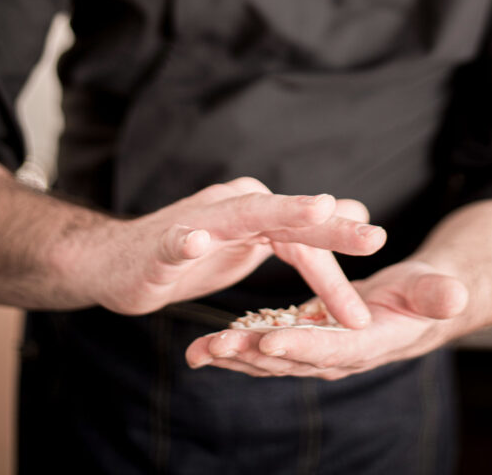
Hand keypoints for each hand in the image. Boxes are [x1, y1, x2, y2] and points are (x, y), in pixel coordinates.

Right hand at [68, 177, 385, 325]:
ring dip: (281, 211)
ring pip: (245, 215)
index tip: (373, 284)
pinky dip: (188, 240)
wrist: (115, 261)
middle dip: (332, 226)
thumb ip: (299, 232)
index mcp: (256, 213)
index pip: (305, 236)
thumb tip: (353, 209)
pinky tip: (198, 242)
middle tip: (376, 237)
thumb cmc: (189, 254)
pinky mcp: (162, 245)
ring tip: (317, 210)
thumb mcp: (251, 243)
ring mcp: (198, 222)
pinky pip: (178, 240)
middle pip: (289, 217)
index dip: (338, 261)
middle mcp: (233, 207)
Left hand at [184, 258, 468, 378]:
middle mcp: (341, 355)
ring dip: (235, 354)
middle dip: (251, 354)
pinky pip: (269, 343)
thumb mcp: (436, 289)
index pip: (331, 347)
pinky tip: (206, 343)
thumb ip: (437, 295)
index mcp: (370, 343)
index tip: (267, 338)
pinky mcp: (308, 338)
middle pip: (291, 358)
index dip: (299, 345)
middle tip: (214, 344)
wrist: (423, 305)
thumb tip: (455, 296)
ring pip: (272, 355)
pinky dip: (238, 344)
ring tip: (198, 349)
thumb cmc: (432, 292)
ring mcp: (321, 350)